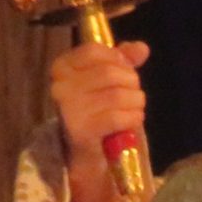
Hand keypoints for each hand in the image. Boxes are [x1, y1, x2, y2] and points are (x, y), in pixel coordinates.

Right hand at [51, 38, 148, 201]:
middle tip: (134, 95)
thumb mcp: (108, 80)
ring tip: (135, 108)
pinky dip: (132, 118)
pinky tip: (133, 120)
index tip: (124, 71)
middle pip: (109, 72)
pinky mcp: (80, 130)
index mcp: (61, 67)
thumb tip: (142, 48)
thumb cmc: (96, 110)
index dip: (117, 59)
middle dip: (131, 83)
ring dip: (136, 101)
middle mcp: (59, 86)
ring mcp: (68, 109)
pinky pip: (117, 117)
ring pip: (117, 94)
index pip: (94, 50)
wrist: (85, 153)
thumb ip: (123, 60)